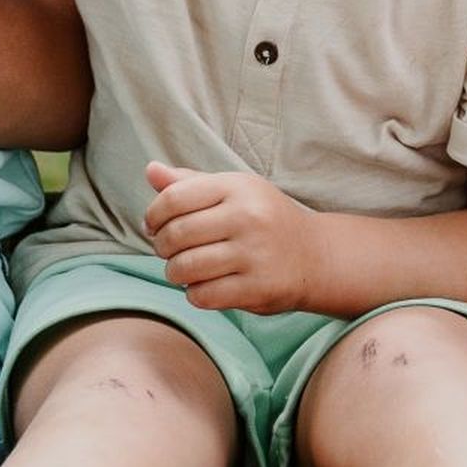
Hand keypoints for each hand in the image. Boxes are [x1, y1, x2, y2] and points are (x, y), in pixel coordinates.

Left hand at [144, 164, 326, 314]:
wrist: (315, 256)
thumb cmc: (265, 219)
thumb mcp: (235, 191)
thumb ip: (190, 182)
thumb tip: (151, 170)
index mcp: (238, 187)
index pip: (173, 199)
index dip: (153, 215)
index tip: (155, 226)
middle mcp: (248, 217)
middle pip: (175, 235)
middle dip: (162, 247)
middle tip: (170, 251)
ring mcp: (254, 254)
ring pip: (185, 268)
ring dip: (175, 273)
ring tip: (184, 270)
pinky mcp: (257, 288)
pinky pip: (203, 295)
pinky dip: (194, 294)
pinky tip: (205, 286)